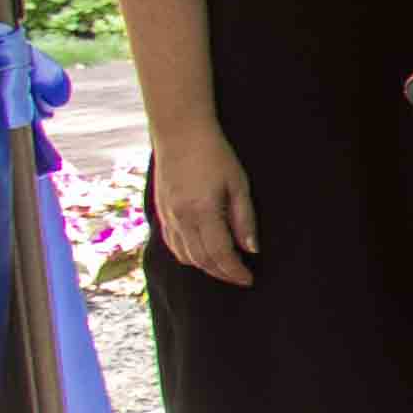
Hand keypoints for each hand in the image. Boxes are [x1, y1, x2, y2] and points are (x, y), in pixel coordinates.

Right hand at [147, 123, 256, 286]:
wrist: (179, 133)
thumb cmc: (215, 155)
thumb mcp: (238, 184)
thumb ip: (244, 219)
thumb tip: (252, 249)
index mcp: (202, 212)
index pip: (219, 254)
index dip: (234, 271)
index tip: (249, 279)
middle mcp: (180, 219)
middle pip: (201, 259)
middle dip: (222, 273)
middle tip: (240, 278)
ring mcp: (167, 216)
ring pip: (184, 255)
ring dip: (204, 267)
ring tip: (224, 269)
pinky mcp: (160, 212)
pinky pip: (172, 243)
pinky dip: (187, 255)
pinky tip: (200, 255)